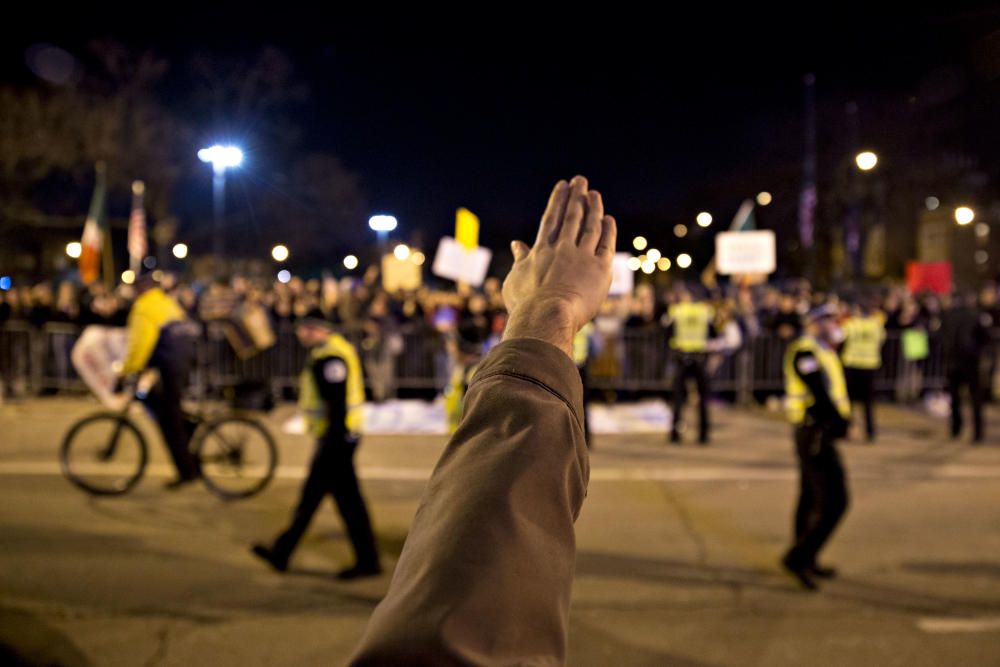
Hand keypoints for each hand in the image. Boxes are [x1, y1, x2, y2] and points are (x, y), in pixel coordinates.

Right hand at [502, 176, 616, 356]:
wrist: (546, 316)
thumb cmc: (526, 304)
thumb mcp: (516, 279)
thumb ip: (520, 259)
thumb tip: (517, 244)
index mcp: (541, 251)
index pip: (551, 219)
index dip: (557, 200)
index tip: (562, 185)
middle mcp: (562, 248)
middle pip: (572, 216)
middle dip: (576, 196)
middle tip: (581, 180)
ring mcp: (582, 257)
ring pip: (590, 226)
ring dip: (593, 208)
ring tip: (595, 194)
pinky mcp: (600, 269)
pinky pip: (606, 244)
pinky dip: (608, 230)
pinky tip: (609, 220)